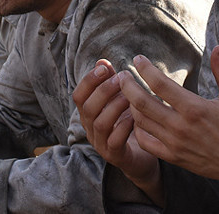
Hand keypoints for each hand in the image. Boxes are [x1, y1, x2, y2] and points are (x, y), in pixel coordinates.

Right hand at [74, 59, 161, 203]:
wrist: (140, 157)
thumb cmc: (127, 124)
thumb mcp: (118, 100)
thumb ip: (110, 82)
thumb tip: (102, 61)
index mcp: (88, 113)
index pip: (78, 96)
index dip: (88, 81)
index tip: (104, 68)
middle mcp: (90, 128)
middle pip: (87, 108)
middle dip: (103, 91)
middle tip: (121, 79)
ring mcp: (101, 143)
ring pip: (100, 124)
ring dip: (115, 107)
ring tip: (130, 96)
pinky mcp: (115, 155)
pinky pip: (115, 141)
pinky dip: (124, 126)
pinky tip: (135, 116)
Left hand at [121, 46, 218, 189]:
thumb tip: (218, 48)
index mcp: (195, 108)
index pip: (160, 84)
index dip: (145, 69)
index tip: (138, 59)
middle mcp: (180, 126)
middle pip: (142, 103)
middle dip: (127, 86)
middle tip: (121, 76)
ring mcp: (174, 143)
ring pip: (141, 121)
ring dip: (129, 105)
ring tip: (127, 93)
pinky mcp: (173, 156)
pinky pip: (145, 142)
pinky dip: (137, 129)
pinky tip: (137, 118)